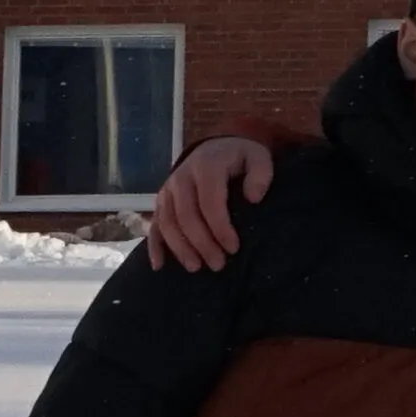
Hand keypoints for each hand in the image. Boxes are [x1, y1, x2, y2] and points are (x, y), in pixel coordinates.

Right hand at [142, 133, 275, 271]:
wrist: (215, 148)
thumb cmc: (239, 158)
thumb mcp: (257, 157)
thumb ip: (261, 173)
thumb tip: (253, 198)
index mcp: (206, 166)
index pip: (210, 202)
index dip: (220, 228)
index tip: (233, 248)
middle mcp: (181, 177)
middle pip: (186, 216)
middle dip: (201, 244)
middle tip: (218, 265)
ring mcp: (168, 189)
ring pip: (168, 223)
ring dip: (180, 248)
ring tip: (196, 267)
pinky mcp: (161, 200)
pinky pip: (154, 224)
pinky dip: (154, 245)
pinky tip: (159, 265)